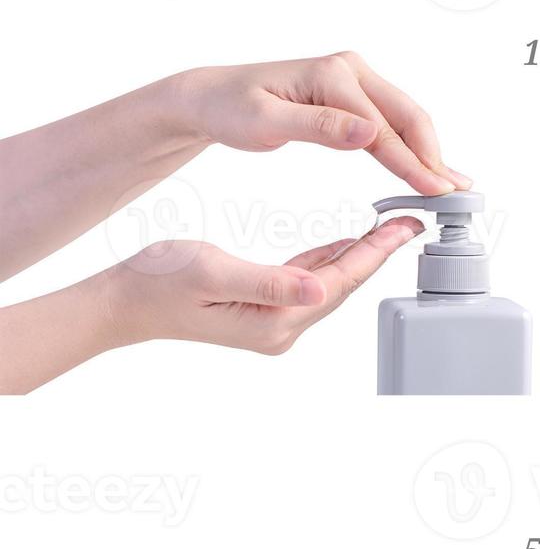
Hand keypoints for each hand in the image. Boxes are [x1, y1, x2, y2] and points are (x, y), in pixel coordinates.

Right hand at [96, 218, 422, 354]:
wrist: (122, 302)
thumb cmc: (158, 282)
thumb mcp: (213, 272)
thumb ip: (269, 281)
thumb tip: (319, 288)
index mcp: (275, 321)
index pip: (338, 282)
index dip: (374, 253)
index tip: (403, 227)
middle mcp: (281, 328)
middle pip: (342, 285)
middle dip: (376, 253)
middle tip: (409, 221)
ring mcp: (273, 321)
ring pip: (328, 282)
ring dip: (357, 255)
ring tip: (389, 228)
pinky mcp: (263, 309)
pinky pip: (307, 281)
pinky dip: (328, 260)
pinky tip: (345, 244)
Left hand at [170, 52, 469, 194]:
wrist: (212, 97)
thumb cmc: (231, 108)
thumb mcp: (265, 123)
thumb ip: (319, 127)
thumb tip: (369, 133)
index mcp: (333, 76)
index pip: (382, 128)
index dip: (412, 163)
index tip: (436, 192)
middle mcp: (350, 70)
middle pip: (408, 117)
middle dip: (434, 157)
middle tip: (456, 193)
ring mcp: (354, 78)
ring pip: (405, 118)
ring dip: (429, 151)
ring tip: (451, 184)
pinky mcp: (353, 93)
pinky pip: (390, 120)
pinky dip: (410, 145)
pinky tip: (427, 165)